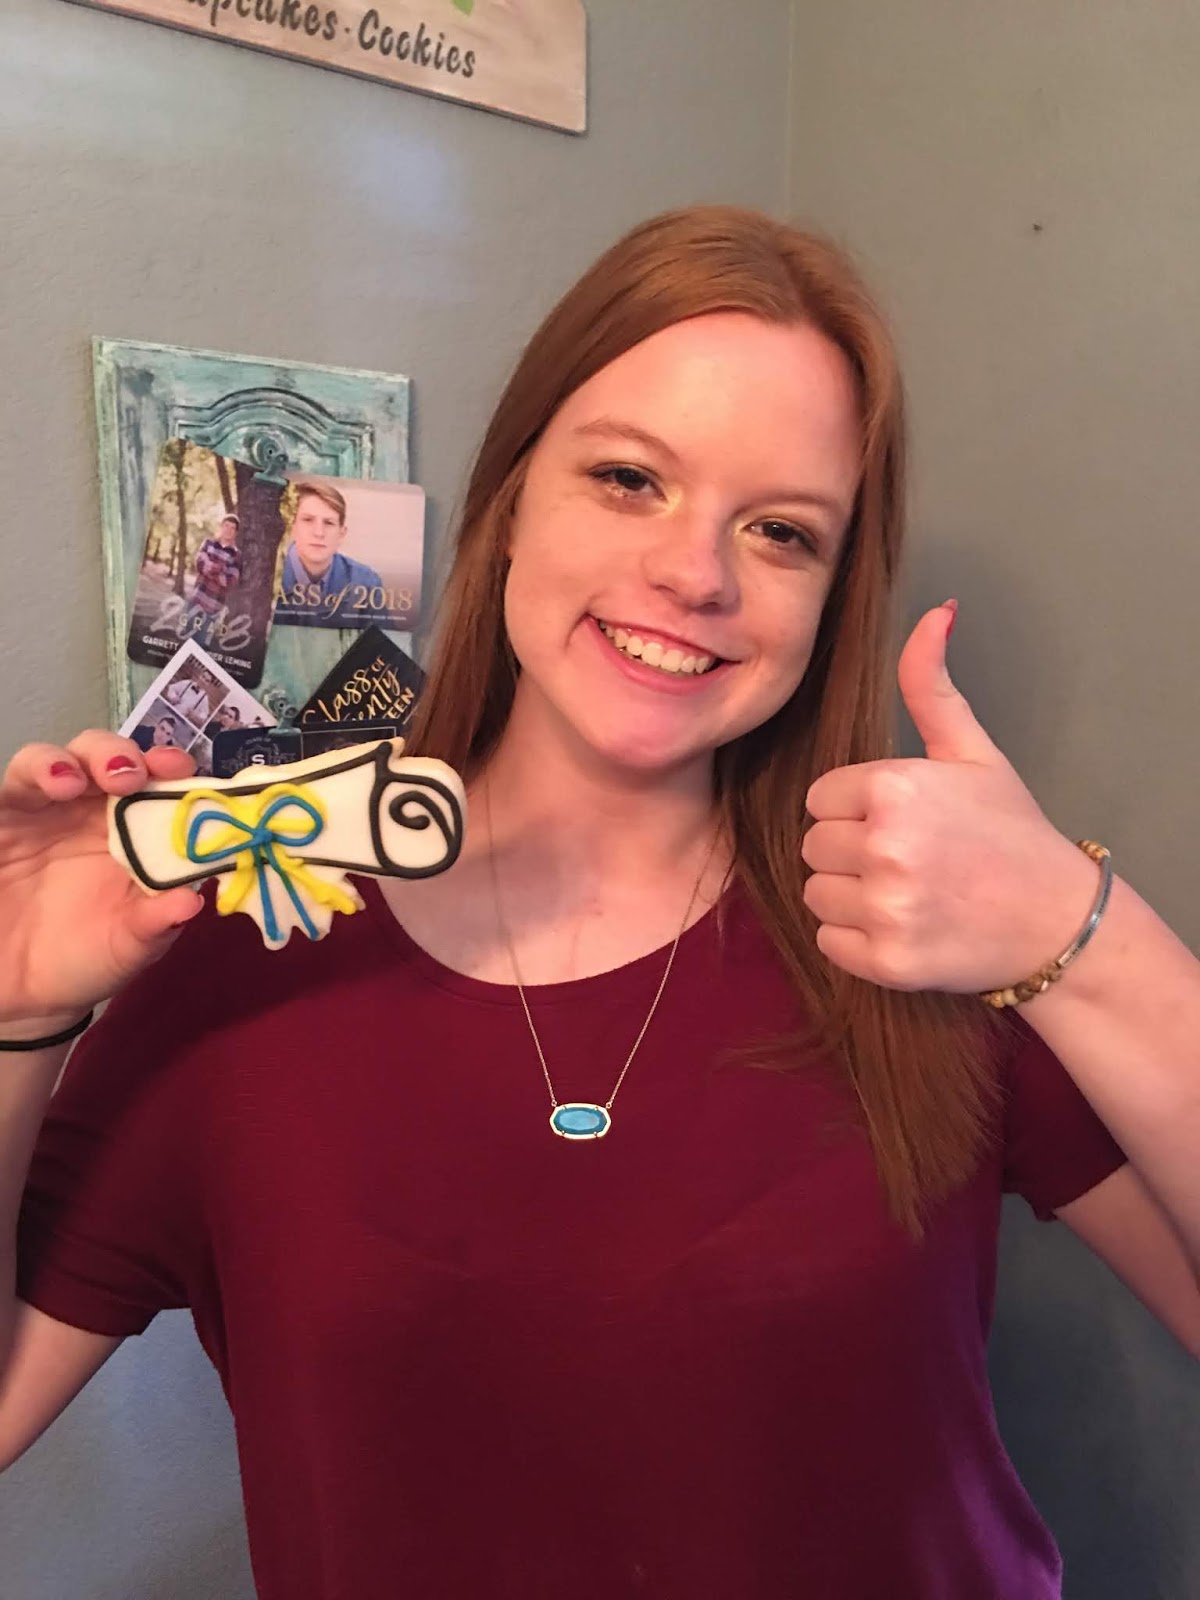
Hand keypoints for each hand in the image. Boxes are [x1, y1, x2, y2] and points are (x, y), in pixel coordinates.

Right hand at [0, 732, 202, 1032]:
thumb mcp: (129, 947)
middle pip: (109, 759)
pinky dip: (36, 772)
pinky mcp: (3, 819)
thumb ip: (157, 923)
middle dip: (123, 755)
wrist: (20, 991)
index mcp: (137, 835)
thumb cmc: (85, 960)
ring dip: (76, 758)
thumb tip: (193, 900)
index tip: (183, 772)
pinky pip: (16, 783)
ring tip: (84, 781)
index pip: (159, 786)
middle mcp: (93, 813)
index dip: (172, 771)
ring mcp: (45, 811)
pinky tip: (54, 785)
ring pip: (60, 760)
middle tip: (132, 776)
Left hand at [802, 602, 1097, 993]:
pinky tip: (900, 924)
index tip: (898, 821)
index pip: (821, 798)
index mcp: (895, 788)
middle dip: (848, 849)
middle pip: (813, 845)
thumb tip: (934, 613)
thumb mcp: (973, 752)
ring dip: (848, 895)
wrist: (1057, 920)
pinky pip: (830, 941)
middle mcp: (885, 846)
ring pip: (816, 893)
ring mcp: (886, 907)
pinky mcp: (886, 960)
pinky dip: (855, 940)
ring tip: (902, 890)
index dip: (855, 809)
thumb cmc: (1010, 831)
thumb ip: (932, 686)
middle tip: (903, 858)